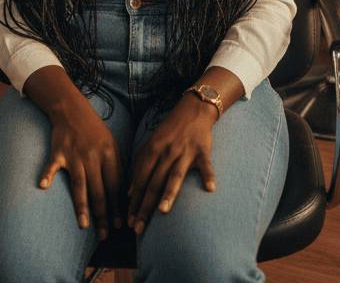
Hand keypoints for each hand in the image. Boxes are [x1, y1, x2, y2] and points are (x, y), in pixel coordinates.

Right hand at [39, 96, 124, 241]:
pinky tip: (43, 186)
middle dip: (102, 215)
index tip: (119, 225)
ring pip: (80, 184)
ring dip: (82, 205)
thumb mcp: (112, 145)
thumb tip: (122, 195)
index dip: (117, 206)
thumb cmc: (94, 132)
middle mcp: (93, 156)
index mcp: (109, 155)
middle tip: (104, 234)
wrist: (73, 109)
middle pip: (98, 190)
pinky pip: (53, 165)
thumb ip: (116, 168)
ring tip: (84, 225)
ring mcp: (75, 154)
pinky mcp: (59, 151)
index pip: (115, 186)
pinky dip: (47, 174)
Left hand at [127, 93, 215, 235]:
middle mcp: (166, 152)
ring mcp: (184, 152)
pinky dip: (208, 175)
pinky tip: (210, 188)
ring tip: (163, 211)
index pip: (141, 180)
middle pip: (154, 182)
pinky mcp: (202, 151)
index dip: (134, 202)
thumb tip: (130, 193)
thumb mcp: (151, 145)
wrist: (192, 110)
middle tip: (138, 227)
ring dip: (169, 193)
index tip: (129, 221)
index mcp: (152, 150)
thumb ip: (140, 167)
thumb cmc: (169, 131)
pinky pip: (205, 165)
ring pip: (175, 175)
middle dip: (145, 206)